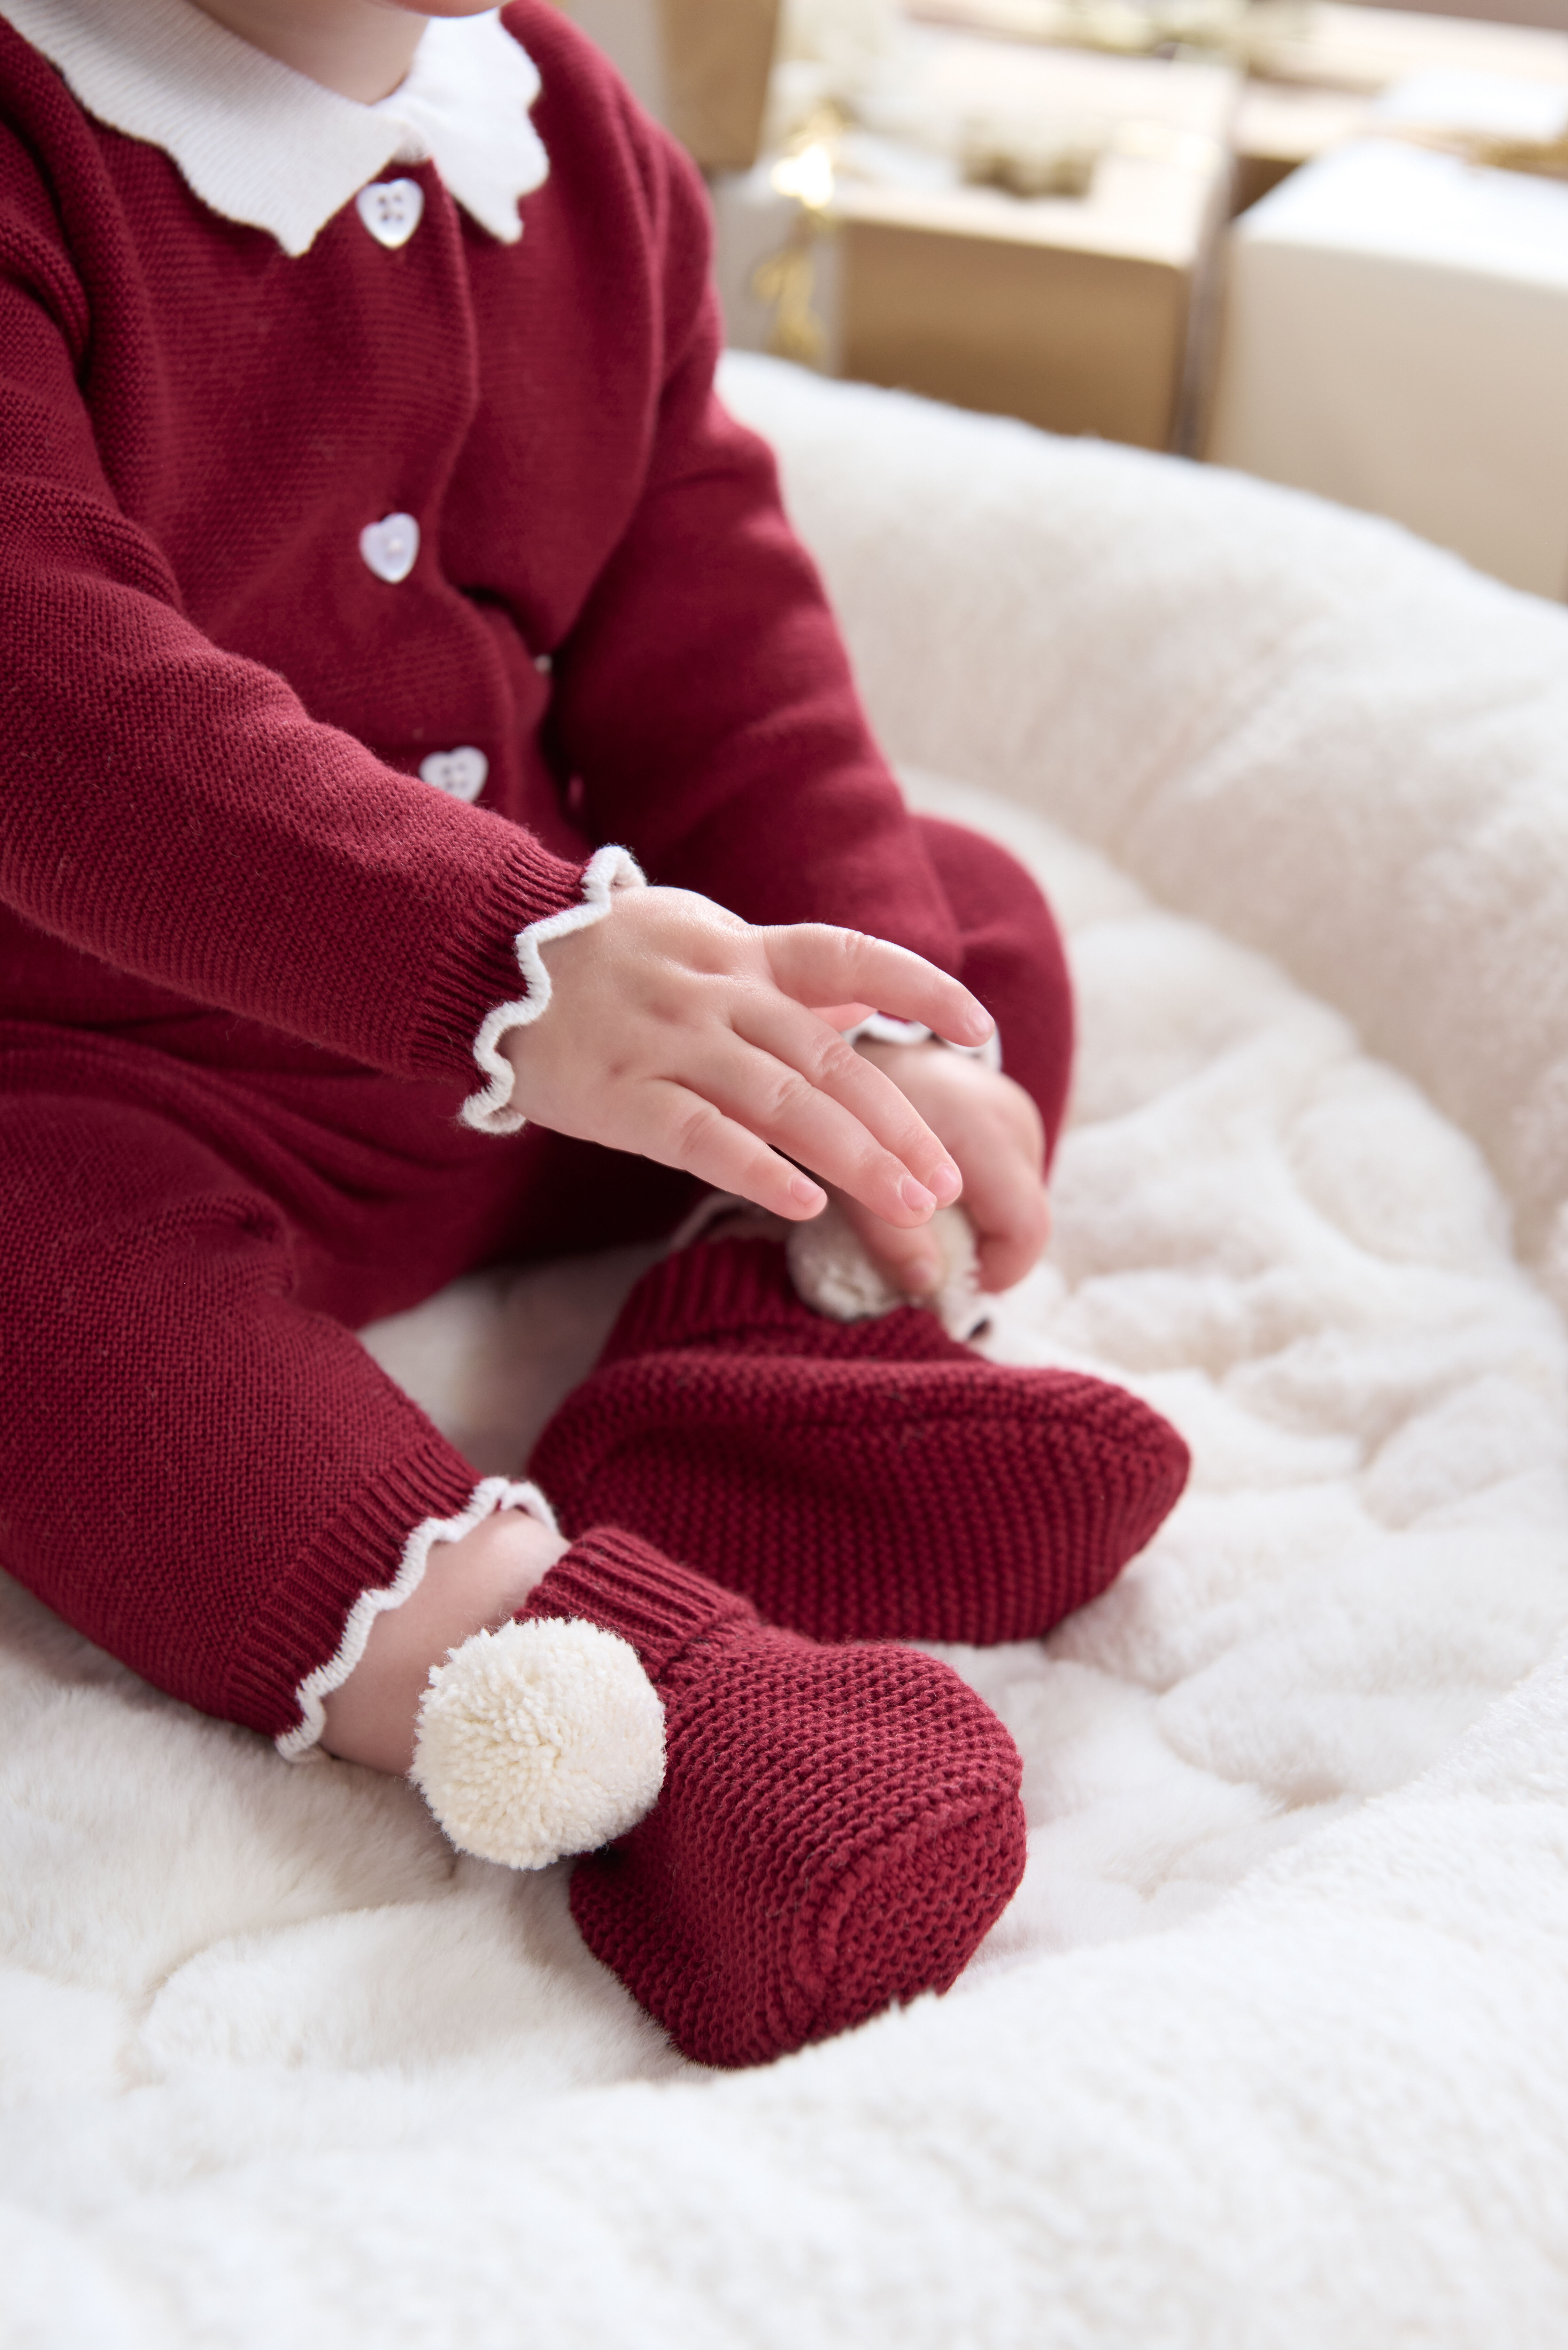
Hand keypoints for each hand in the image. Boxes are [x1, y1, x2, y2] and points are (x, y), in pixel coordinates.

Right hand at [502, 886, 994, 1229]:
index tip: (981, 1024)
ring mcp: (668, 1043)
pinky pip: (701, 1137)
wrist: (486, 958)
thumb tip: (870, 1005)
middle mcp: (715, 993)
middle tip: (947, 1181)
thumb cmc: (604, 962)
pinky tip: (806, 1204)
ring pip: (782, 1102)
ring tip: (912, 1207)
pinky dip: (758, 1170)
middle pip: (828, 1058)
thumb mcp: (701, 943)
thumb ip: (783, 977)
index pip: (849, 955)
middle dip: (897, 1122)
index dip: (920, 983)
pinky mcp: (622, 1095)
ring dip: (854, 1158)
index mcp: (740, 952)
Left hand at [839, 1040, 1049, 1296]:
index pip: (1025, 1228)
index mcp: (984, 1131)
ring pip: (1020, 1202)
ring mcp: (1019, 1114)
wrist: (864, 1039)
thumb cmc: (846, 1104)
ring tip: (929, 1218)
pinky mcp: (1012, 1115)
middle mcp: (1014, 1120)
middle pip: (1026, 1219)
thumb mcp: (852, 1177)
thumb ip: (891, 1235)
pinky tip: (940, 1192)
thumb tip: (928, 1286)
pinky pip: (1010, 1179)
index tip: (949, 1281)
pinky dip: (981, 1201)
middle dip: (984, 1251)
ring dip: (981, 1226)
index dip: (995, 1270)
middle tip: (932, 1255)